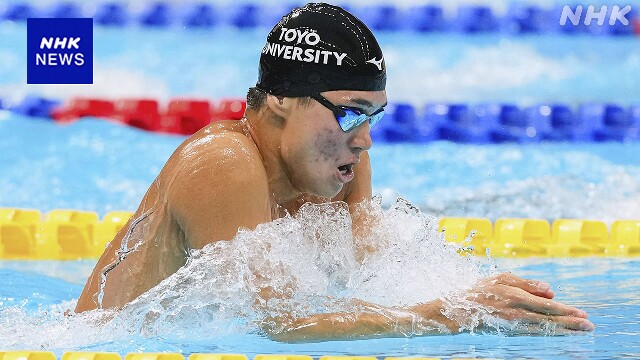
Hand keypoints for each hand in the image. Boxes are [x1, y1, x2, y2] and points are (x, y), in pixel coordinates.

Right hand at [449, 272, 593, 333]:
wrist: (457, 310)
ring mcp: (512, 323)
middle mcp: (515, 310)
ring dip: (564, 330)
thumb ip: (526, 283)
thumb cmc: (479, 291)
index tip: (582, 313)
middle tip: (589, 325)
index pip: (546, 304)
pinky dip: (549, 335)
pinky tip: (559, 334)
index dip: (565, 310)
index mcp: (514, 295)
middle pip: (549, 318)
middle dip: (571, 322)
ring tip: (581, 331)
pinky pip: (534, 334)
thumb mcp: (501, 279)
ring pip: (544, 329)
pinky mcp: (509, 332)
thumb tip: (550, 290)